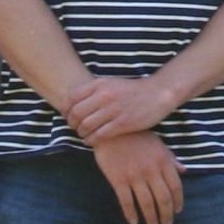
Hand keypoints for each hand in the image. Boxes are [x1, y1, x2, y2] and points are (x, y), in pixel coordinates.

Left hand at [64, 75, 178, 143]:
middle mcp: (104, 96)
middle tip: (75, 128)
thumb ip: (93, 90)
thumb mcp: (111, 82)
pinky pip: (99, 135)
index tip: (68, 115)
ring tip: (84, 135)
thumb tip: (72, 101)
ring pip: (85, 126)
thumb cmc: (132, 90)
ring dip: (81, 133)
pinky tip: (92, 141)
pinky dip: (91, 140)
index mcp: (99, 84)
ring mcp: (113, 110)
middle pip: (75, 113)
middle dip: (72, 124)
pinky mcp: (122, 124)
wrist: (157, 94)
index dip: (66, 110)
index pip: (71, 98)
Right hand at [92, 130, 183, 223]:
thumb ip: (170, 158)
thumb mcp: (157, 144)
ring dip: (151, 218)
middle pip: (163, 199)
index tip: (177, 211)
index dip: (178, 202)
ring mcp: (134, 176)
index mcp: (163, 161)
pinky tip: (133, 222)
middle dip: (166, 215)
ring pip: (146, 203)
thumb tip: (183, 171)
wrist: (111, 130)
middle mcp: (151, 170)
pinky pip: (126, 201)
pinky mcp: (118, 179)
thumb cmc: (136, 135)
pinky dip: (131, 214)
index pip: (175, 187)